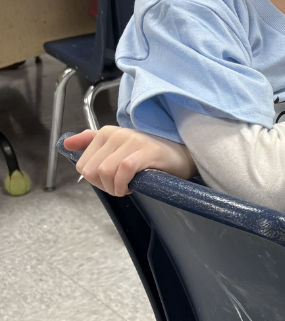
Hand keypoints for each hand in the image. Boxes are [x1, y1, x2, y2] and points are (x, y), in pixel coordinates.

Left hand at [63, 126, 196, 196]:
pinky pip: (122, 172)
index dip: (95, 180)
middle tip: (121, 186)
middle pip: (91, 170)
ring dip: (114, 188)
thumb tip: (66, 144)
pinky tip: (133, 187)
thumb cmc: (150, 156)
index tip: (112, 182)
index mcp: (107, 133)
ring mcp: (132, 141)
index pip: (82, 164)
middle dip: (103, 186)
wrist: (182, 156)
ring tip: (128, 186)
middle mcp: (117, 134)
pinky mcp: (145, 152)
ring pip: (104, 172)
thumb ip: (92, 143)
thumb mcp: (119, 148)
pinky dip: (124, 185)